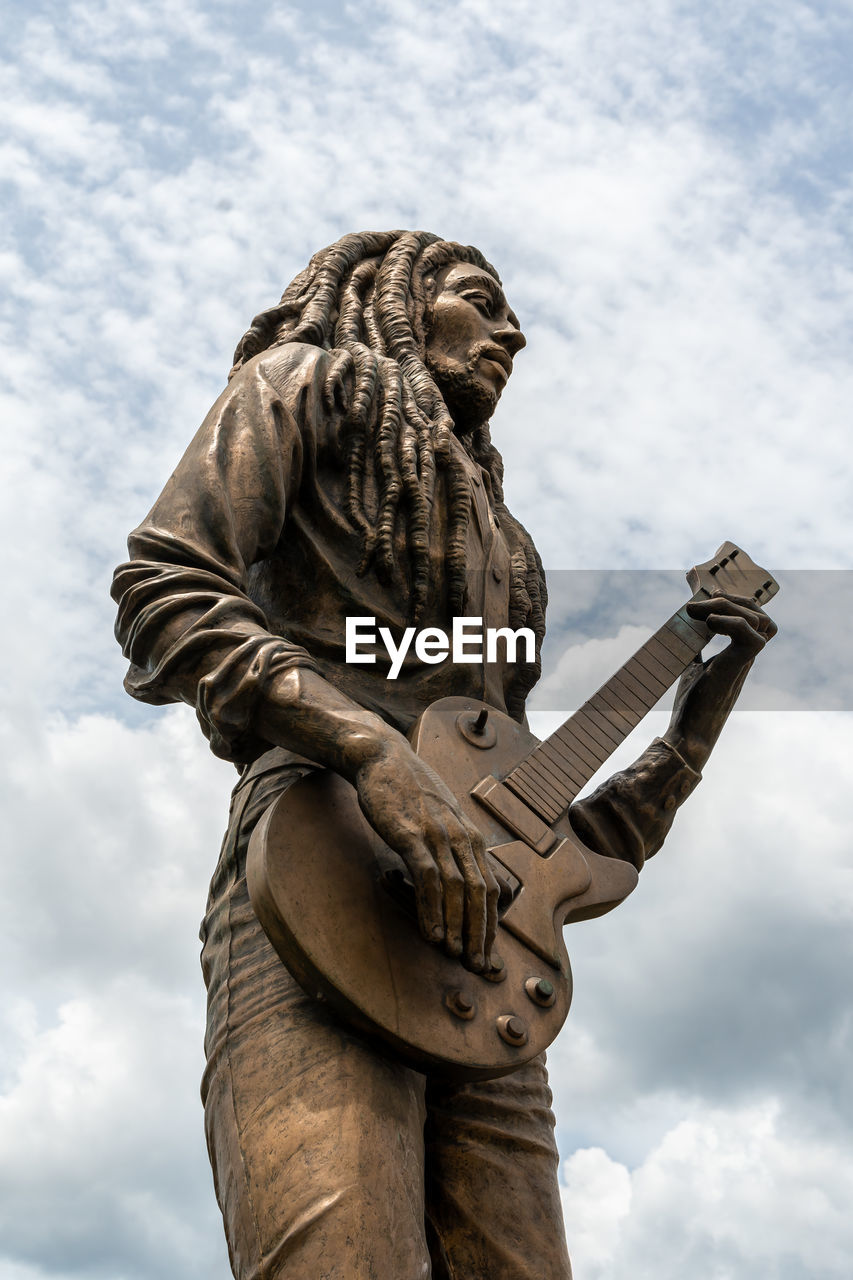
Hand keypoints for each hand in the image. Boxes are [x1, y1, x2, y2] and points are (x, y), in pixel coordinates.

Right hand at [352, 733, 498, 971]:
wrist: (383, 759)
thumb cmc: (410, 793)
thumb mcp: (443, 819)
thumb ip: (455, 848)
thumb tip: (463, 882)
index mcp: (471, 837)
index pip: (491, 889)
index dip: (491, 925)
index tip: (487, 954)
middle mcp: (461, 838)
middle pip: (480, 895)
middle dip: (480, 934)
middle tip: (476, 965)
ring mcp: (438, 836)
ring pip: (457, 890)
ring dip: (457, 927)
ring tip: (453, 955)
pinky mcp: (412, 835)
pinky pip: (428, 878)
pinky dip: (432, 910)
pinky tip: (430, 933)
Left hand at [665, 593, 776, 772]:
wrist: (688, 733)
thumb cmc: (690, 705)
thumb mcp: (690, 668)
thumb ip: (692, 649)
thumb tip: (679, 629)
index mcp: (738, 655)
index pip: (755, 620)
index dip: (738, 601)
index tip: (710, 595)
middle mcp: (746, 657)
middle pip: (762, 617)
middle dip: (737, 599)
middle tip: (707, 600)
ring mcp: (744, 663)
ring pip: (759, 622)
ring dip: (729, 607)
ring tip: (698, 612)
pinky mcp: (737, 668)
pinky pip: (750, 636)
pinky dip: (730, 622)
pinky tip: (707, 624)